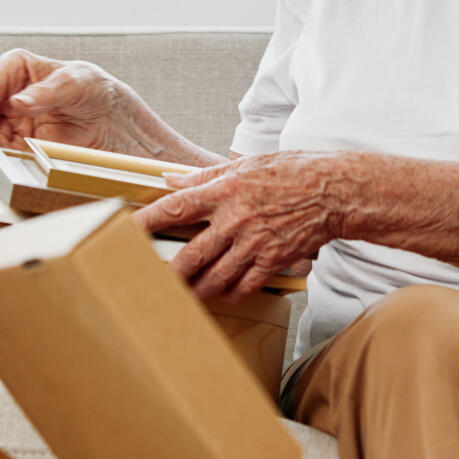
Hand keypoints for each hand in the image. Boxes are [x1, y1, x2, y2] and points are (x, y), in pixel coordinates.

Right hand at [0, 49, 137, 151]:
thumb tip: (17, 102)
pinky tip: (12, 161)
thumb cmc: (95, 89)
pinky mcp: (22, 142)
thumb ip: (47, 92)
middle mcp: (9, 93)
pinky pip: (4, 151)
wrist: (113, 119)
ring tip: (0, 155)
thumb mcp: (76, 83)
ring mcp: (14, 119)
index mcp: (17, 68)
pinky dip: (4, 158)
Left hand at [133, 151, 346, 299]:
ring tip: (184, 294)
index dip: (146, 221)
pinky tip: (224, 292)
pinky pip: (245, 285)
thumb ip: (205, 176)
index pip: (176, 207)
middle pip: (191, 255)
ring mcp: (256, 243)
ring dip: (196, 290)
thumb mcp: (247, 164)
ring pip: (216, 277)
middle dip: (168, 273)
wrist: (335, 191)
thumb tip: (171, 180)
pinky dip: (231, 292)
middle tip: (150, 282)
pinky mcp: (273, 260)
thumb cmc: (293, 172)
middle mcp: (237, 219)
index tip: (124, 231)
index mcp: (226, 191)